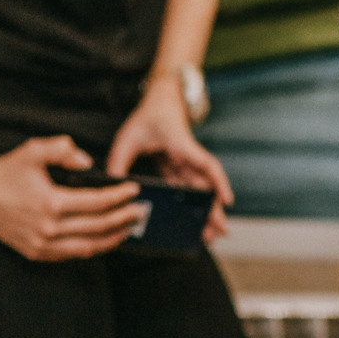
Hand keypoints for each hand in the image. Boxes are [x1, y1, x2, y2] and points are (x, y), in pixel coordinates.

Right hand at [0, 136, 143, 261]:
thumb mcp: (32, 151)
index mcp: (51, 203)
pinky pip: (72, 254)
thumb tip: (88, 162)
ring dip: (113, 238)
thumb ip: (62, 149)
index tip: (134, 190)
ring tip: (129, 228)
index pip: (97, 202)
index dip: (119, 196)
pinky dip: (92, 247)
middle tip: (140, 210)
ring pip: (89, 246)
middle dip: (124, 218)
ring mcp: (42, 244)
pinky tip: (104, 239)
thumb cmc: (8, 170)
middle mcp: (48, 228)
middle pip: (99, 226)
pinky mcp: (37, 253)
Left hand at [107, 74, 233, 241]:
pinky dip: (191, 205)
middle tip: (221, 232)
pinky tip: (192, 220)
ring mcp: (185, 165)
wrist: (160, 102)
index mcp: (182, 146)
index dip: (219, 183)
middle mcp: (188, 158)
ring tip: (209, 235)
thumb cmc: (148, 117)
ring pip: (199, 192)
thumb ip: (119, 160)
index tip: (226, 201)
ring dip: (205, 212)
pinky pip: (187, 190)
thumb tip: (111, 186)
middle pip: (206, 187)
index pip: (207, 165)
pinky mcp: (179, 169)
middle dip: (214, 210)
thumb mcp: (128, 136)